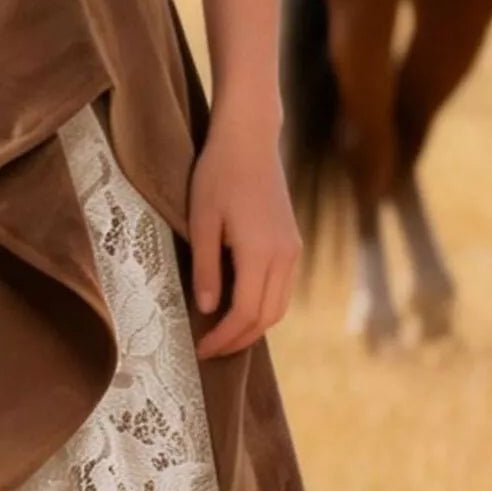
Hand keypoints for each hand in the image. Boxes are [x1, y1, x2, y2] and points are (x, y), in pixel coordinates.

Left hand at [188, 112, 301, 358]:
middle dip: (237, 340)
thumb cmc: (218, 174)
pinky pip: (282, 289)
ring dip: (252, 327)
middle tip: (208, 351)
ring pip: (279, 306)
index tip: (199, 349)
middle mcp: (284, 256)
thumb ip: (206, 269)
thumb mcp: (201, 222)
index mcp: (261, 252)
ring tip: (222, 336)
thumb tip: (208, 310)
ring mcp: (292, 249)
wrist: (250, 139)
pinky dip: (262, 307)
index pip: (244, 313)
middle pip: (266, 318)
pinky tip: (238, 309)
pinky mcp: (292, 243)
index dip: (222, 337)